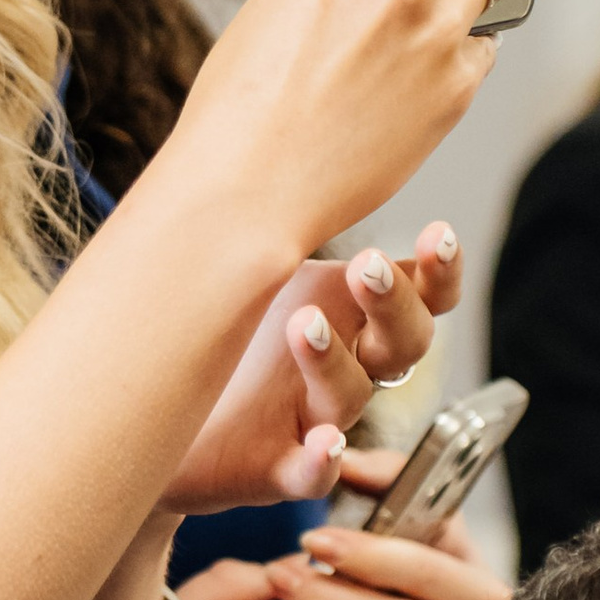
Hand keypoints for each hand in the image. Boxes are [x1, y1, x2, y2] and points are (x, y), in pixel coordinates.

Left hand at [162, 226, 463, 511]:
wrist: (159, 418)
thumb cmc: (224, 334)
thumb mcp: (257, 266)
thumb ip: (289, 216)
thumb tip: (295, 125)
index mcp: (355, 318)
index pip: (422, 295)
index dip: (439, 271)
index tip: (437, 232)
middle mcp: (349, 368)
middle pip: (404, 343)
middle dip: (390, 303)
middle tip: (361, 265)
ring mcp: (314, 419)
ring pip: (351, 397)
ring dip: (332, 361)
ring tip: (303, 324)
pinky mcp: (279, 470)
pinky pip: (312, 474)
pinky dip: (322, 463)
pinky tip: (323, 445)